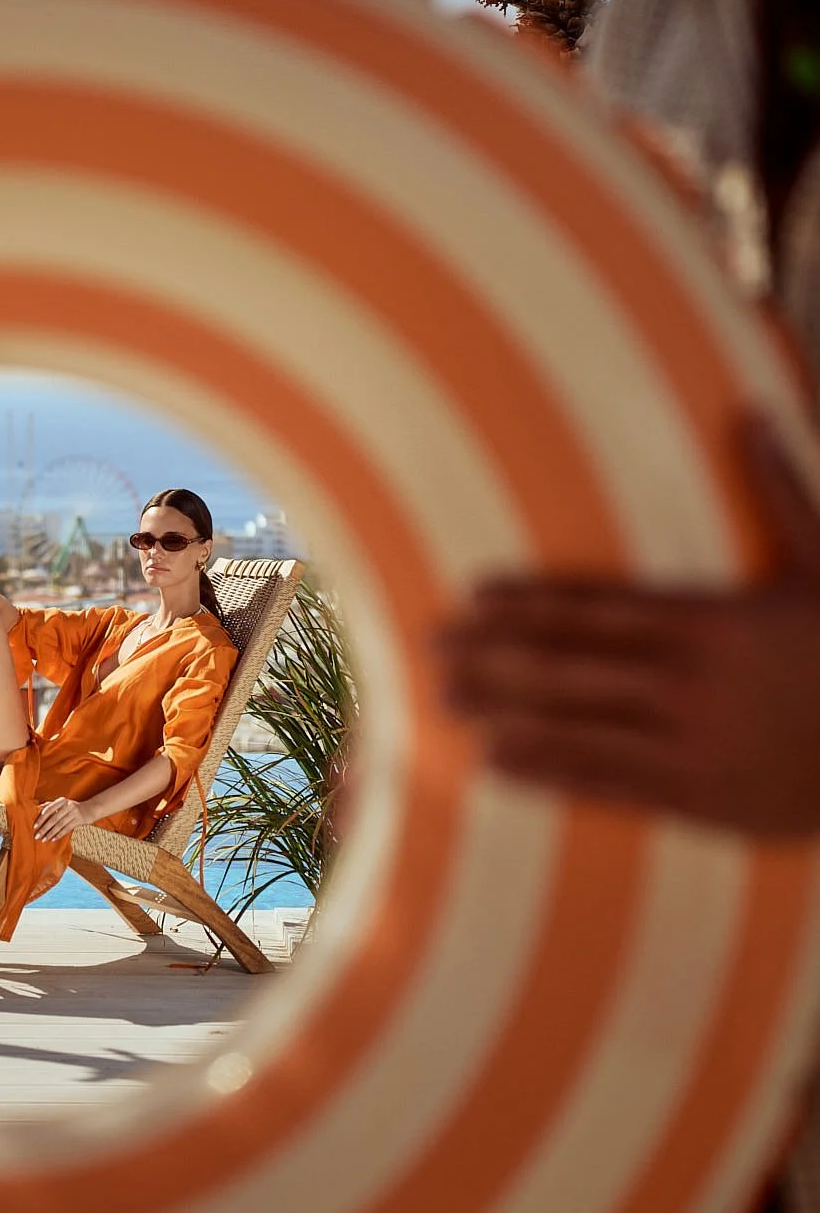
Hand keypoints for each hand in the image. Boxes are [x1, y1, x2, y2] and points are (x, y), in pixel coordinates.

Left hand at [33, 796, 92, 841]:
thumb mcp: (63, 803)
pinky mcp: (79, 820)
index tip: (35, 825)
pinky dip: (59, 834)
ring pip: (60, 825)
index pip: (49, 809)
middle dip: (44, 828)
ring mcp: (74, 813)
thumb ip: (51, 805)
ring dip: (51, 833)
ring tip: (43, 839)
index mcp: (62, 801)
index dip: (42, 817)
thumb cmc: (72, 807)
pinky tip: (53, 839)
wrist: (90, 808)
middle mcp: (68, 806)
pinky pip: (67, 828)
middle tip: (37, 835)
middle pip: (54, 818)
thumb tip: (38, 807)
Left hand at [436, 414, 819, 838]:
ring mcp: (691, 747)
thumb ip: (781, 489)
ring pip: (574, 728)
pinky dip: (545, 773)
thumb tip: (753, 412)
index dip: (527, 603)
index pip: (596, 608)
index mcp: (713, 624)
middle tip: (431, 650)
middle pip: (568, 668)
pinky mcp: (698, 800)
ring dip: (501, 714)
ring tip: (443, 703)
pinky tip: (495, 763)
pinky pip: (605, 785)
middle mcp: (691, 685)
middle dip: (492, 657)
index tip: (473, 596)